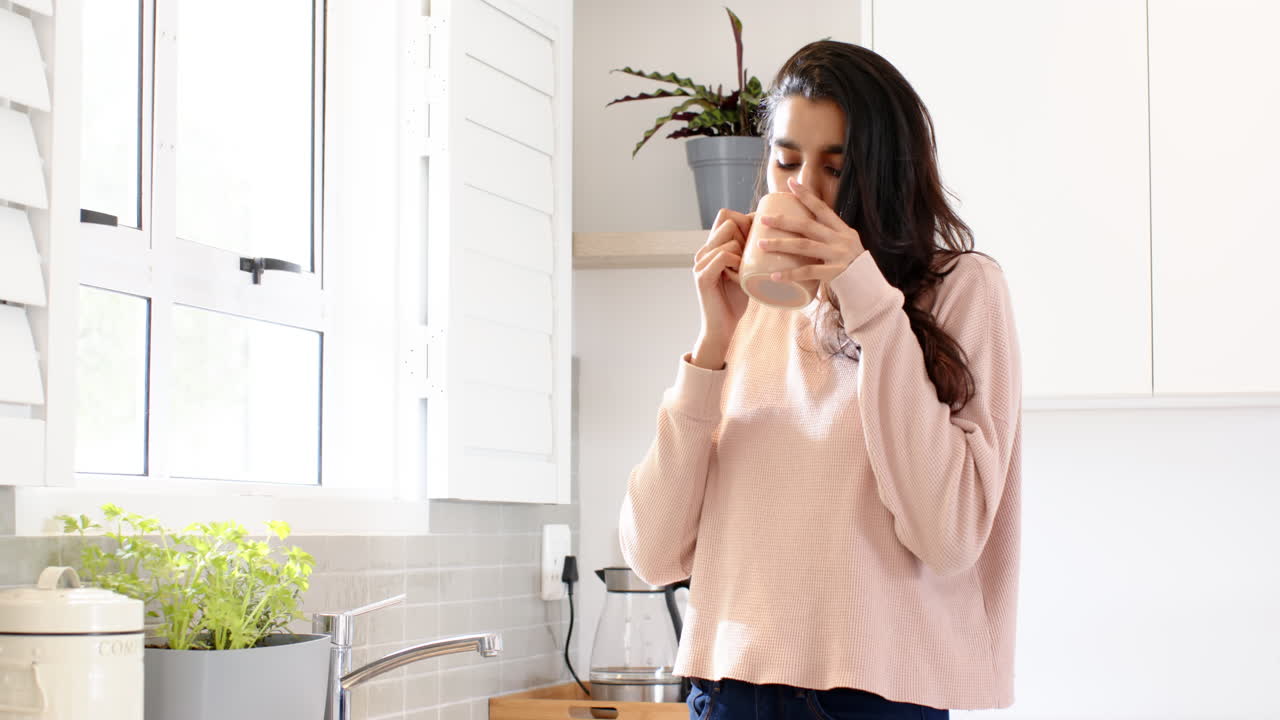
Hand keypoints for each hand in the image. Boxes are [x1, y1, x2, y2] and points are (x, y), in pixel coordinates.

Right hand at [691, 208, 751, 368]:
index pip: (726, 215)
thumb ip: (750, 255)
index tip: (763, 233)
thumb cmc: (736, 300)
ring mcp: (700, 262)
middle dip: (747, 231)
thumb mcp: (746, 271)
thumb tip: (775, 237)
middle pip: (727, 219)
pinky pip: (723, 255)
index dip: (745, 218)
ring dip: (743, 250)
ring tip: (746, 270)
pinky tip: (741, 275)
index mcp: (712, 247)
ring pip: (727, 236)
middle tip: (755, 254)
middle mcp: (703, 251)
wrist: (722, 328)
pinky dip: (736, 261)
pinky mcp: (702, 276)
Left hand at [757, 176, 865, 283]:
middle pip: (807, 225)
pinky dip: (790, 274)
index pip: (822, 208)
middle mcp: (840, 239)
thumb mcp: (846, 246)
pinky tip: (774, 276)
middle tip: (763, 219)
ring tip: (761, 244)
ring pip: (804, 246)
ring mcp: (838, 255)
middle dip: (783, 221)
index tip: (790, 183)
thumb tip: (803, 232)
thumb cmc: (854, 268)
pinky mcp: (835, 273)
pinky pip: (808, 272)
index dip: (806, 195)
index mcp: (842, 230)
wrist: (871, 288)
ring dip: (780, 244)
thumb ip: (828, 239)